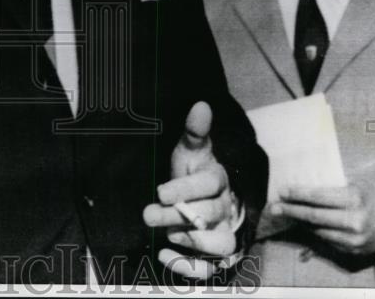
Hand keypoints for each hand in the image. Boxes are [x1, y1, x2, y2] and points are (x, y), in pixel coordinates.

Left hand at [143, 101, 240, 278]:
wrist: (204, 202)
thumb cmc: (194, 174)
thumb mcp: (190, 151)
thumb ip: (195, 131)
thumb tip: (201, 105)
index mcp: (218, 180)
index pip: (210, 183)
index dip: (186, 188)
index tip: (160, 191)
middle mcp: (225, 208)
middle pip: (208, 215)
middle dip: (177, 215)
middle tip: (149, 214)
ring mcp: (223, 233)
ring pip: (222, 244)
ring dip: (194, 243)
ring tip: (168, 235)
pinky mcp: (216, 258)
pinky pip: (211, 270)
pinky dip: (189, 267)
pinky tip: (165, 255)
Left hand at [269, 180, 374, 256]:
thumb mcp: (356, 184)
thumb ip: (333, 188)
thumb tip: (302, 187)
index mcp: (354, 199)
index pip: (318, 197)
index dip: (297, 195)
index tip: (282, 191)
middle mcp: (354, 221)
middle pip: (314, 217)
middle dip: (291, 211)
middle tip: (273, 207)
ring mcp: (354, 239)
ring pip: (318, 231)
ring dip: (300, 223)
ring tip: (286, 213)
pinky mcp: (354, 251)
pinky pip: (327, 241)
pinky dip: (315, 232)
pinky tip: (305, 224)